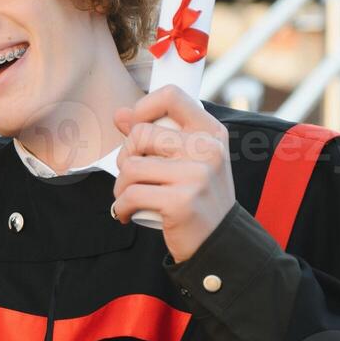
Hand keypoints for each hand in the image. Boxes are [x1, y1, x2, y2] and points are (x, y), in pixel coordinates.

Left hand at [110, 85, 235, 262]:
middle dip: (125, 158)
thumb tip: (120, 114)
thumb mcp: (187, 161)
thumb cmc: (198, 199)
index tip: (135, 130)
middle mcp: (208, 149)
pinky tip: (126, 214)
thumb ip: (155, 136)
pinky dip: (120, 207)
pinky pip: (131, 194)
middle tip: (132, 178)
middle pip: (140, 134)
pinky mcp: (181, 202)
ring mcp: (197, 175)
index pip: (171, 96)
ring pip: (131, 167)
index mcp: (211, 133)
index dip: (143, 109)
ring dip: (120, 187)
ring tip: (129, 199)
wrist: (219, 244)